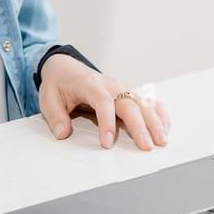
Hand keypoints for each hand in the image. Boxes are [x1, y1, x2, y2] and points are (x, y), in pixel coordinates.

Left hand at [39, 56, 170, 150]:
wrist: (65, 66)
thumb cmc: (58, 84)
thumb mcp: (47, 98)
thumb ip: (55, 116)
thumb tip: (63, 134)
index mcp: (89, 84)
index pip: (103, 102)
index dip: (107, 123)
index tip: (107, 144)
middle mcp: (110, 84)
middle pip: (129, 103)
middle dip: (140, 125)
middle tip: (147, 146)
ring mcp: (121, 87)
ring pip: (142, 102)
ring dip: (154, 121)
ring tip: (162, 140)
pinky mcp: (128, 92)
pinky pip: (147, 100)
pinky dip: (158, 113)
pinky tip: (165, 128)